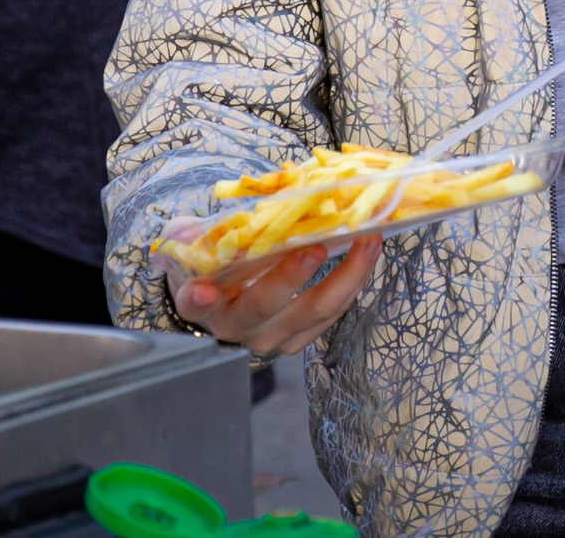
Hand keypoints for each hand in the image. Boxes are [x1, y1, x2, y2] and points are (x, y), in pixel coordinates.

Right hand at [169, 234, 382, 356]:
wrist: (222, 305)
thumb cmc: (209, 269)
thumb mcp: (195, 246)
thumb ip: (196, 236)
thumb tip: (205, 228)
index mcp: (204, 303)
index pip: (197, 304)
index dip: (202, 299)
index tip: (205, 292)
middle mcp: (238, 326)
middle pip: (264, 306)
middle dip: (291, 277)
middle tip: (315, 247)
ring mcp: (273, 336)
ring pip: (315, 312)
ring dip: (346, 275)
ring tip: (368, 240)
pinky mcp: (301, 337)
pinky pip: (333, 312)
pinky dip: (355, 280)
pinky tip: (369, 250)